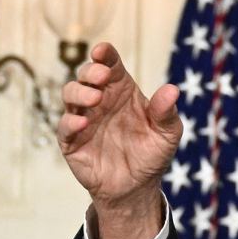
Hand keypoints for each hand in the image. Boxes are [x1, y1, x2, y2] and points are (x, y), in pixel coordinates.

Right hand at [57, 42, 181, 238]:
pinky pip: (64, 127)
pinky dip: (70, 122)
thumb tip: (173, 89)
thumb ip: (167, 112)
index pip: (110, 65)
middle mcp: (100, 100)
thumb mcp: (167, 133)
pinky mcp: (72, 142)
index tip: (102, 51)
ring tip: (95, 98)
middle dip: (90, 71)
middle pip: (86, 75)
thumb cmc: (152, 154)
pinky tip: (83, 123)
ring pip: (70, 94)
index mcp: (122, 91)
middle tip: (101, 77)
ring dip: (79, 92)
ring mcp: (84, 119)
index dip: (105, 55)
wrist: (138, 187)